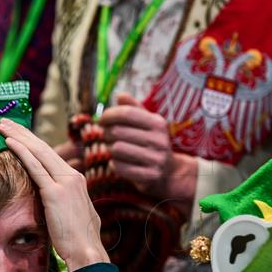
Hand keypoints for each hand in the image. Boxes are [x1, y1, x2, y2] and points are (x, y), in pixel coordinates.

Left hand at [0, 118, 108, 271]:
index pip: (49, 156)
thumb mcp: (74, 214)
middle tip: (5, 122)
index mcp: (76, 180)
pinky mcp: (55, 193)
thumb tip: (56, 201)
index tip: (18, 134)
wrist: (87, 253)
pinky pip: (35, 167)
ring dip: (18, 136)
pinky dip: (22, 152)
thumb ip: (65, 202)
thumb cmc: (80, 240)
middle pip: (43, 148)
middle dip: (23, 133)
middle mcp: (72, 176)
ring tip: (2, 126)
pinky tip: (9, 142)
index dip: (32, 143)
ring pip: (38, 152)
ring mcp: (64, 183)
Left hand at [99, 93, 196, 213]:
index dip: (109, 115)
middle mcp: (159, 140)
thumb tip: (120, 95)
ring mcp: (156, 159)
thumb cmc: (152, 143)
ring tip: (112, 149)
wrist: (169, 173)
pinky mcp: (149, 176)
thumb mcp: (148, 124)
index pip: (127, 113)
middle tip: (106, 136)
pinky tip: (116, 162)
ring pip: (116, 149)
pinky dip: (113, 164)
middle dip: (106, 133)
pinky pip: (119, 167)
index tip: (102, 119)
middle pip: (117, 131)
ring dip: (109, 149)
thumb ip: (134, 108)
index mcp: (158, 123)